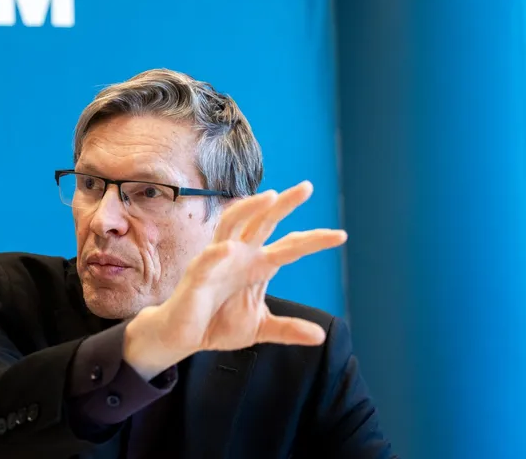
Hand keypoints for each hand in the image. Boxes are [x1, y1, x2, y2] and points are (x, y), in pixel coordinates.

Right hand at [124, 181, 345, 378]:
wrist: (184, 338)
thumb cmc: (217, 324)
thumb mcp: (260, 328)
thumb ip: (287, 328)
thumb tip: (319, 336)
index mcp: (256, 265)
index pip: (288, 246)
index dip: (313, 240)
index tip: (341, 235)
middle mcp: (238, 256)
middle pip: (262, 221)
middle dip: (283, 204)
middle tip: (307, 187)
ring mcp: (216, 262)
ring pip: (231, 224)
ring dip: (249, 209)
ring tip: (269, 198)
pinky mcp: (196, 277)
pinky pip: (206, 261)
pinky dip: (217, 255)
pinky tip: (229, 250)